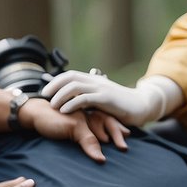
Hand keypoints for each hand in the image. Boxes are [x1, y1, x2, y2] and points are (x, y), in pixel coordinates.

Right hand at [24, 98, 128, 162]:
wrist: (34, 112)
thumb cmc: (53, 120)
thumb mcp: (72, 129)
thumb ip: (85, 136)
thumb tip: (97, 149)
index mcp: (87, 111)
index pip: (107, 117)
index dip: (118, 127)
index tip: (127, 135)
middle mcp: (86, 112)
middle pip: (108, 120)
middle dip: (119, 132)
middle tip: (126, 146)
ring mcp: (81, 117)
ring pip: (102, 126)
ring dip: (113, 137)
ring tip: (122, 148)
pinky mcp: (73, 124)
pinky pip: (87, 137)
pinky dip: (94, 149)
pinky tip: (100, 158)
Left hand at [43, 71, 180, 126]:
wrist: (142, 106)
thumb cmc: (121, 106)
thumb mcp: (102, 100)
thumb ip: (88, 98)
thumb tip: (71, 101)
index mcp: (94, 80)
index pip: (70, 75)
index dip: (56, 80)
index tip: (45, 90)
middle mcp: (96, 81)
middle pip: (70, 77)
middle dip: (54, 85)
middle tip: (44, 96)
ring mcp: (101, 89)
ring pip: (75, 87)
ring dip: (61, 95)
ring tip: (53, 105)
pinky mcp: (107, 99)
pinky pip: (85, 99)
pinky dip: (72, 104)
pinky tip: (64, 111)